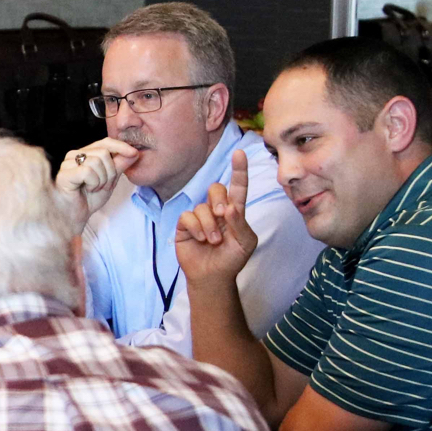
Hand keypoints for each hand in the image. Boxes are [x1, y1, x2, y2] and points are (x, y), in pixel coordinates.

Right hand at [53, 138, 141, 227]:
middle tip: (104, 186)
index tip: (134, 153)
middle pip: (103, 152)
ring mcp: (68, 164)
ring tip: (94, 188)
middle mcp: (75, 155)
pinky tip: (88, 189)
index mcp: (85, 153)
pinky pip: (88, 171)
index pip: (105, 142)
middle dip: (110, 172)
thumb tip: (134, 152)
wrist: (77, 216)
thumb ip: (120, 165)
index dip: (121, 146)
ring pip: (96, 162)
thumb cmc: (90, 198)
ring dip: (102, 180)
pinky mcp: (64, 174)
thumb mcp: (111, 180)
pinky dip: (93, 183)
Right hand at [174, 149, 258, 286]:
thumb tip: (229, 207)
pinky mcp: (185, 225)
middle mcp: (216, 210)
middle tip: (222, 215)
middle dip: (219, 199)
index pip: (238, 187)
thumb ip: (240, 224)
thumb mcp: (245, 243)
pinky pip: (188, 216)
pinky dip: (196, 228)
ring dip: (209, 225)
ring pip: (202, 207)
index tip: (239, 153)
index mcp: (234, 211)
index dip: (239, 170)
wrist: (213, 277)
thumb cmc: (232, 259)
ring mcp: (200, 217)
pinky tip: (200, 239)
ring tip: (213, 241)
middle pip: (216, 189)